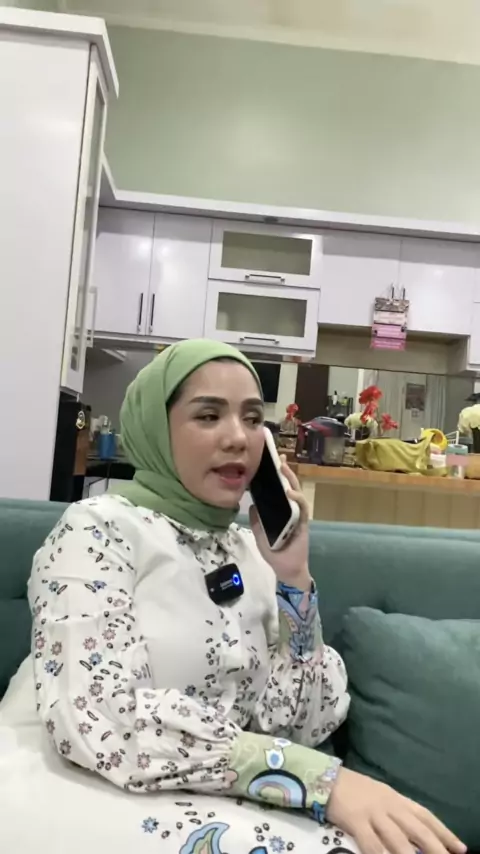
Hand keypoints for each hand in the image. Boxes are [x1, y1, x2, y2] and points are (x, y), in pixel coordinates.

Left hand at [249, 457, 311, 591]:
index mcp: (282, 510)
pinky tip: (290, 492)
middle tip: (279, 457)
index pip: (280, 489)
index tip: (272, 460)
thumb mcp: (260, 532)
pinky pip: (302, 509)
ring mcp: (298, 516)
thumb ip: (257, 518)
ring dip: (291, 480)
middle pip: (290, 486)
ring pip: (297, 493)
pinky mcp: (303, 523)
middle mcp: (292, 510)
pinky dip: (297, 499)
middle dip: (285, 471)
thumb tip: (252, 504)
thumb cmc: (274, 551)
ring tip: (283, 469)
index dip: (277, 475)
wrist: (285, 569)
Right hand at [326, 767, 465, 853]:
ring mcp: (373, 813)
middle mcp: (389, 805)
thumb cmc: (354, 789)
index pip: (425, 815)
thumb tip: (417, 835)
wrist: (325, 777)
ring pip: (398, 840)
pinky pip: (372, 844)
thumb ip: (397, 812)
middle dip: (435, 847)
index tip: (459, 848)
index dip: (444, 832)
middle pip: (417, 829)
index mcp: (396, 798)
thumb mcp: (380, 796)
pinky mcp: (356, 821)